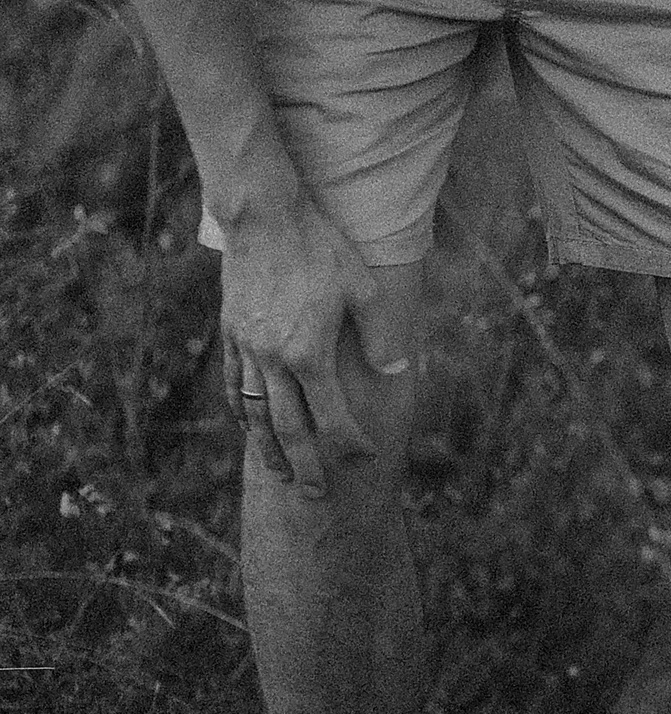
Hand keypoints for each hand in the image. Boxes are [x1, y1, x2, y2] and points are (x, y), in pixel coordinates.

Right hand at [219, 201, 405, 497]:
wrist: (264, 218)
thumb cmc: (322, 250)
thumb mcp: (364, 289)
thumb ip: (381, 337)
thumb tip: (398, 374)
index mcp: (309, 353)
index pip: (331, 415)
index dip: (348, 442)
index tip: (365, 459)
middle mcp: (273, 359)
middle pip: (288, 427)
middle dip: (305, 464)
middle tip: (317, 496)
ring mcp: (246, 348)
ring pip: (253, 412)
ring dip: (267, 447)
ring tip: (279, 474)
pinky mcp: (230, 333)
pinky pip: (232, 384)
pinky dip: (240, 410)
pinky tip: (247, 427)